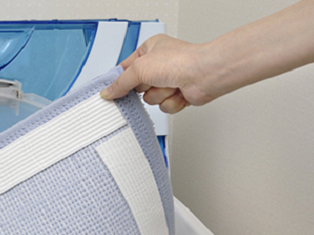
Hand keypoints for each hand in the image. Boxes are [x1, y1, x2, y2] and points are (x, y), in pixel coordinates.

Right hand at [100, 35, 215, 113]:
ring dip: (160, 95)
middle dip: (145, 88)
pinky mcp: (178, 94)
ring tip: (170, 85)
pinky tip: (179, 92)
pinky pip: (164, 106)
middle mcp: (160, 64)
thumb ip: (121, 82)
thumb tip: (108, 91)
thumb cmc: (180, 61)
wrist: (205, 74)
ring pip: (151, 99)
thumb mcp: (140, 68)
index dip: (119, 79)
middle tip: (151, 82)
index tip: (110, 90)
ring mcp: (169, 80)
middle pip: (138, 87)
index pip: (126, 67)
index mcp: (150, 49)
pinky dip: (171, 102)